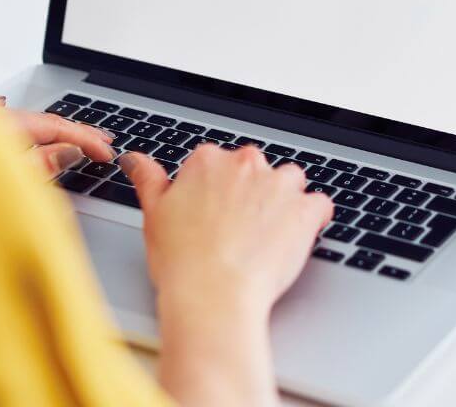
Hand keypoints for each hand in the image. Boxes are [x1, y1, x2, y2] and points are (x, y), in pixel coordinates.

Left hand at [0, 96, 116, 176]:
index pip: (58, 126)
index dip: (86, 139)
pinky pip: (12, 126)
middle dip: (77, 131)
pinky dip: (33, 131)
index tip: (106, 152)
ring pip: (28, 123)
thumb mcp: (10, 179)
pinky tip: (34, 133)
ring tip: (79, 140)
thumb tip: (70, 152)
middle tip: (103, 141)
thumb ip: (42, 163)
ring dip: (56, 132)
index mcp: (6, 125)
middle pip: (45, 121)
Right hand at [122, 143, 332, 316]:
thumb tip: (136, 159)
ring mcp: (279, 185)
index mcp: (207, 161)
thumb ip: (149, 179)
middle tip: (238, 231)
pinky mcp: (305, 210)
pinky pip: (319, 205)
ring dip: (283, 201)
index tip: (216, 214)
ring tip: (268, 237)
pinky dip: (312, 219)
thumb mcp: (153, 215)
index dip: (218, 192)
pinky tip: (296, 239)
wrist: (213, 295)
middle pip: (256, 170)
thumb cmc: (181, 261)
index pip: (220, 163)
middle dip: (251, 194)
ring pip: (290, 182)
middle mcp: (245, 164)